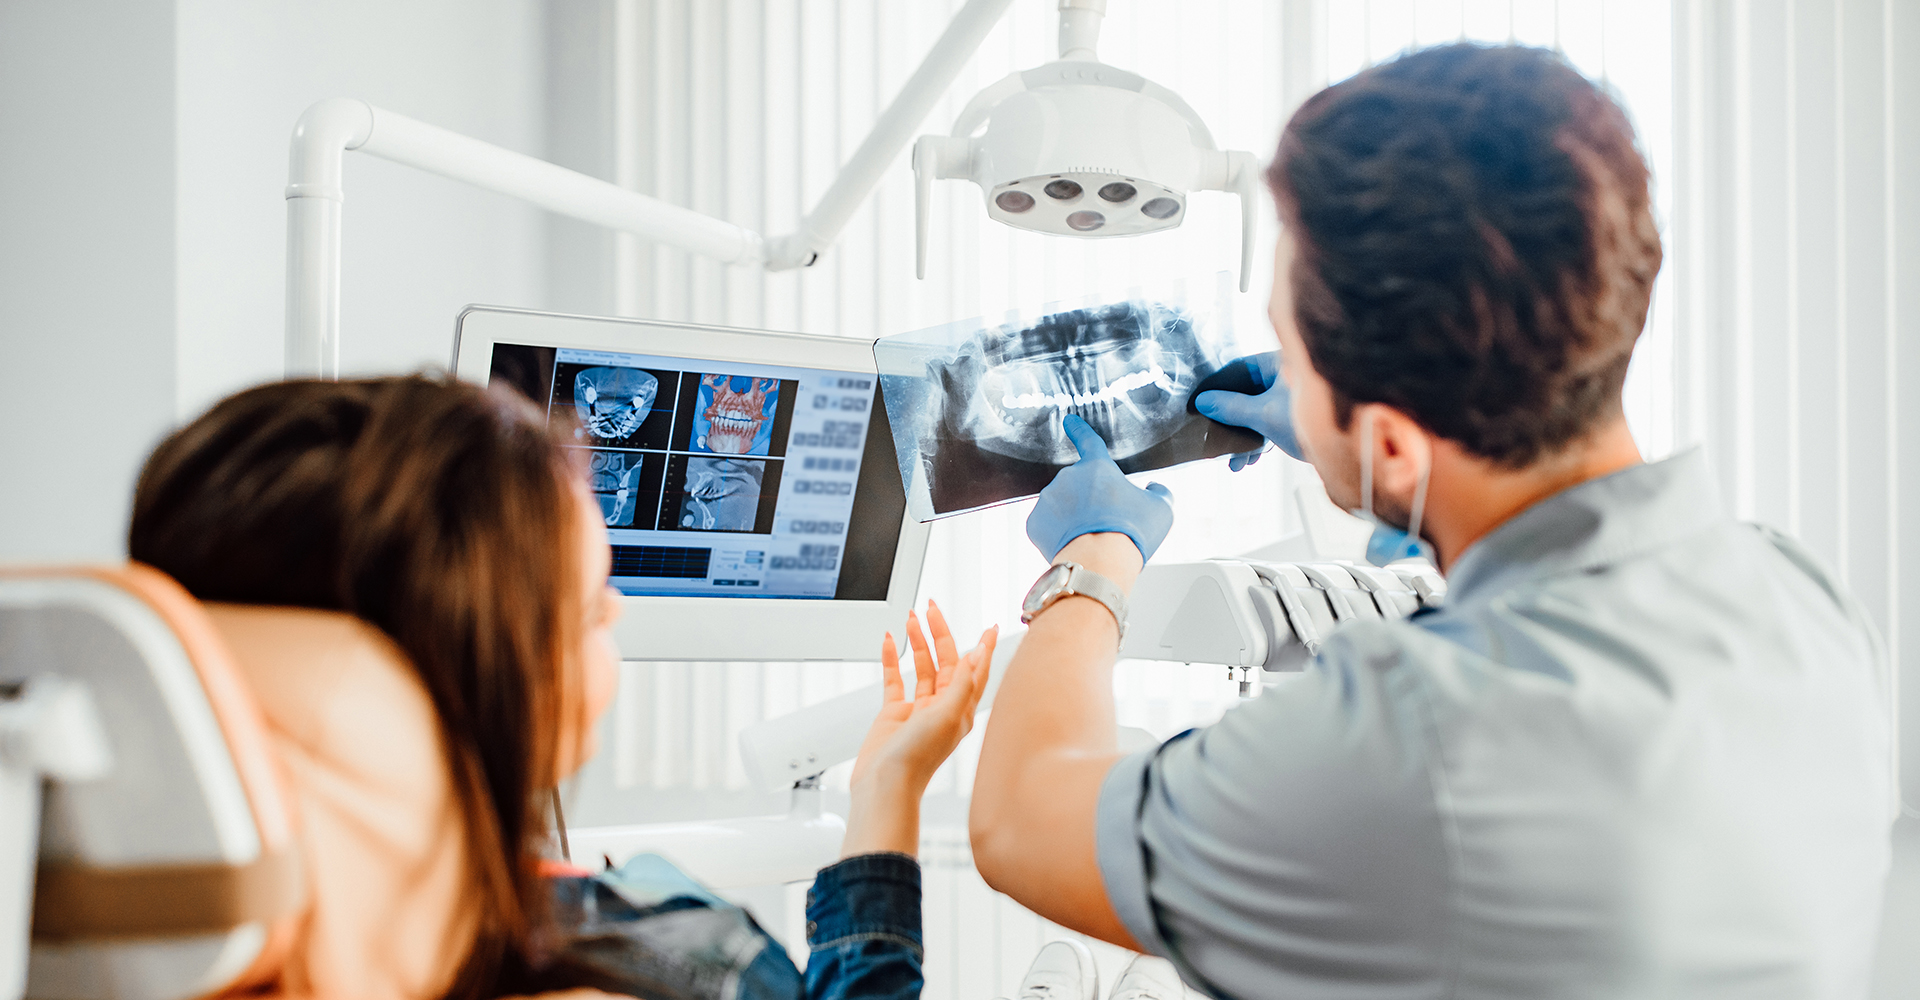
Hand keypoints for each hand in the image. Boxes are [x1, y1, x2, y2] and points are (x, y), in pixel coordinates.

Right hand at [843, 602, 995, 855]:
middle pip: (946, 661)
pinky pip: (895, 680)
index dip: (983, 648)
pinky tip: (888, 642)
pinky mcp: (894, 714)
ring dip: (916, 642)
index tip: (989, 627)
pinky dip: (891, 659)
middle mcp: (942, 708)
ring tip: (910, 619)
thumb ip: (962, 684)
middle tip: (932, 609)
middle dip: (940, 633)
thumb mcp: (947, 716)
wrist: (885, 786)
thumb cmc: (918, 759)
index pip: (976, 670)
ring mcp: (918, 710)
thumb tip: (976, 655)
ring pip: (921, 667)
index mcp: (961, 710)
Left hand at [1026, 415, 1174, 561]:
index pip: (1088, 441)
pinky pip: (1047, 525)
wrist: (1100, 563)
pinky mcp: (1034, 523)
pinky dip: (1058, 534)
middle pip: (1079, 485)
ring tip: (1091, 539)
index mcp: (1097, 467)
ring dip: (1073, 517)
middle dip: (1090, 500)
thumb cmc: (1131, 533)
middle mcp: (1067, 477)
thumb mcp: (1161, 509)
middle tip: (1106, 524)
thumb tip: (1154, 488)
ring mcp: (1047, 500)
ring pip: (1061, 505)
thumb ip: (1159, 492)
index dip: (1079, 430)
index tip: (1069, 421)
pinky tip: (1074, 544)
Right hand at [1193, 352, 1302, 467]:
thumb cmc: (1313, 420)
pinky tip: (1252, 459)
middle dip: (1230, 420)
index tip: (1199, 402)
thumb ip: (1232, 408)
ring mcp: (1295, 396)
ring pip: (1259, 411)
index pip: (1239, 368)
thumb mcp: (1264, 415)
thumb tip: (1204, 403)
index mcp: (1280, 362)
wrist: (1356, 449)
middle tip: (1214, 436)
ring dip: (1245, 437)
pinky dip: (1260, 439)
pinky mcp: (1301, 416)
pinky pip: (1272, 423)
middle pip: (1247, 393)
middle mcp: (1288, 375)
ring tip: (1235, 461)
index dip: (1217, 386)